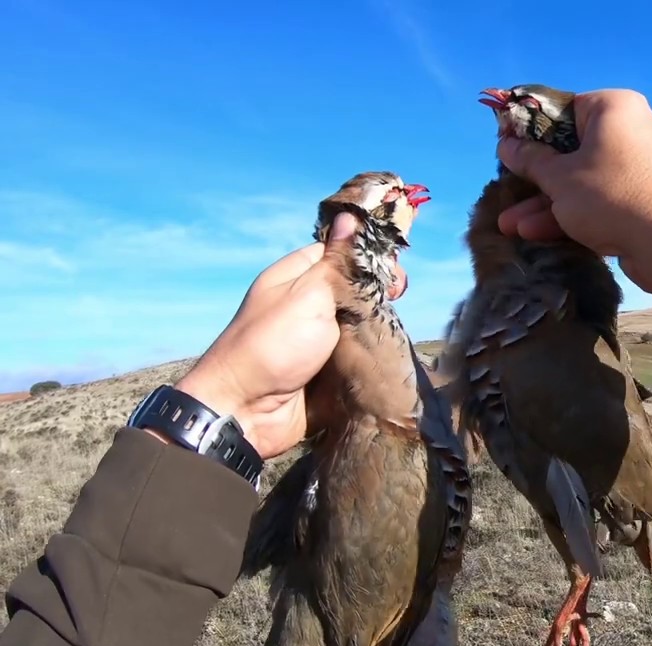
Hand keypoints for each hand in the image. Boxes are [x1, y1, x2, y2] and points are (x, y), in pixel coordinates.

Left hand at [167, 213, 407, 459]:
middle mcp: (305, 306)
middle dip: (377, 293)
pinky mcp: (326, 372)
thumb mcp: (308, 295)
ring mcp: (316, 341)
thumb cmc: (272, 345)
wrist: (245, 412)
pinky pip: (357, 358)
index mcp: (296, 278)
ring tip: (393, 330)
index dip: (367, 256)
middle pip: (353, 289)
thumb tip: (349, 215)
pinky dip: (370, 357)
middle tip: (396, 301)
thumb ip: (336, 261)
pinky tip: (387, 356)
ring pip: (359, 324)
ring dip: (377, 327)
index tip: (394, 268)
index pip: (338, 253)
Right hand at [495, 89, 651, 294]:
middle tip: (507, 194)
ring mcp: (640, 167)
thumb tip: (506, 145)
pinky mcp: (644, 199)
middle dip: (535, 179)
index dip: (530, 131)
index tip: (506, 149)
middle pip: (571, 150)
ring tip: (510, 226)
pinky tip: (537, 234)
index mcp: (615, 108)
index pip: (563, 109)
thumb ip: (530, 161)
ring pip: (583, 181)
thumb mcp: (560, 178)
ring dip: (547, 204)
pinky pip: (602, 200)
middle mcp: (632, 130)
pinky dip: (573, 214)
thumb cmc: (610, 195)